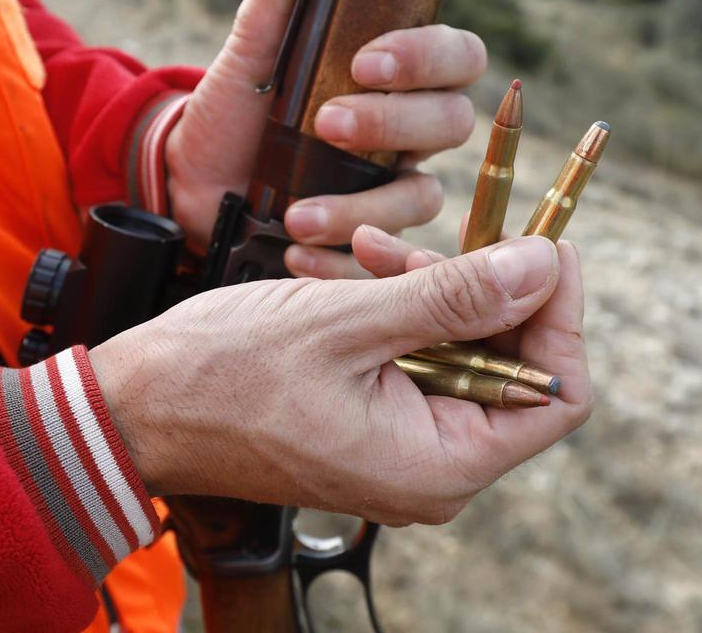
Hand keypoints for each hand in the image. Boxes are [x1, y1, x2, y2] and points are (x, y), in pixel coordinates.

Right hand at [90, 235, 591, 525]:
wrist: (140, 408)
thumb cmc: (226, 375)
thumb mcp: (347, 322)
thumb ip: (454, 297)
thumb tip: (543, 266)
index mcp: (440, 463)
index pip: (557, 392)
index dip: (562, 312)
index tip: (544, 241)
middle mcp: (433, 467)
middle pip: (513, 367)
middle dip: (483, 289)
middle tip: (444, 233)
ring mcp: (403, 446)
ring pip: (461, 351)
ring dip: (432, 287)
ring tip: (374, 247)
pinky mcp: (374, 421)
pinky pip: (416, 356)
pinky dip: (401, 306)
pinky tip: (360, 263)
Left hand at [164, 0, 484, 275]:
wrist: (187, 178)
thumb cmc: (234, 103)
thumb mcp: (255, 32)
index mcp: (394, 78)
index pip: (458, 58)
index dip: (427, 58)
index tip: (365, 60)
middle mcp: (405, 135)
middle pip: (453, 126)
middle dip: (394, 125)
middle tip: (328, 123)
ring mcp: (386, 191)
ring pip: (422, 202)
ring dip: (363, 206)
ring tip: (300, 209)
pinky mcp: (362, 245)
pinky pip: (381, 264)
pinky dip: (342, 262)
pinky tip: (296, 252)